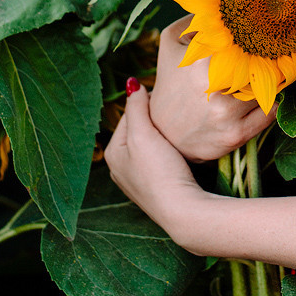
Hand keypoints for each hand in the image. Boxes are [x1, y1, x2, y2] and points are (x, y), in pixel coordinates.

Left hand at [105, 81, 205, 243]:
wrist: (183, 211)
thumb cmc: (160, 172)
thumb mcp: (143, 134)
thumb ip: (136, 107)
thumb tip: (132, 83)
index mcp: (112, 153)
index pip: (129, 116)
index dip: (146, 104)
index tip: (166, 98)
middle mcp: (121, 168)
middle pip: (139, 131)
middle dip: (155, 121)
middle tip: (174, 113)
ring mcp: (139, 180)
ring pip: (151, 146)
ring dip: (163, 136)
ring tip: (179, 130)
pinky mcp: (157, 189)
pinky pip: (161, 160)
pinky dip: (170, 152)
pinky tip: (181, 151)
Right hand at [147, 18, 275, 161]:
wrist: (160, 131)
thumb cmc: (170, 81)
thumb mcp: (172, 42)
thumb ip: (196, 18)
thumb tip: (224, 1)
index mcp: (202, 59)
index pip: (248, 39)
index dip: (263, 34)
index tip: (272, 30)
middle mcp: (216, 88)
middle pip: (265, 65)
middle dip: (273, 58)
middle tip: (282, 51)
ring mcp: (227, 114)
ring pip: (270, 89)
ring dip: (274, 82)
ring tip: (271, 74)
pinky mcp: (235, 136)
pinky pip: (271, 114)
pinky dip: (274, 103)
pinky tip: (268, 97)